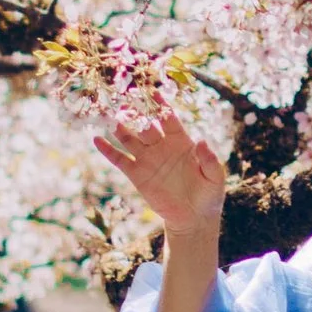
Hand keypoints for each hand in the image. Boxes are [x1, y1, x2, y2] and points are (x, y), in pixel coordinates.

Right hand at [94, 106, 227, 243]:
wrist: (193, 218)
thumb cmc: (208, 194)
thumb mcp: (214, 177)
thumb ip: (209, 160)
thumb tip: (201, 141)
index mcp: (182, 142)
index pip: (169, 119)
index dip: (161, 107)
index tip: (152, 93)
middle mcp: (162, 146)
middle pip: (146, 126)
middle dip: (136, 113)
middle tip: (125, 100)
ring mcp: (148, 159)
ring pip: (130, 139)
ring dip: (120, 127)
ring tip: (108, 115)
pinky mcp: (137, 175)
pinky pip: (120, 160)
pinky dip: (108, 150)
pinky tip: (97, 139)